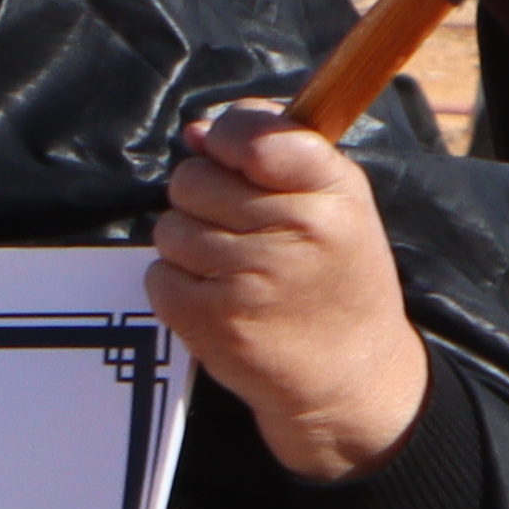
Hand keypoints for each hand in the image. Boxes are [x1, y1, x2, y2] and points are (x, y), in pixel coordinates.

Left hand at [156, 106, 430, 481]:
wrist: (350, 375)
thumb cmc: (335, 276)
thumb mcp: (336, 202)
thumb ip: (275, 150)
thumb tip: (197, 132)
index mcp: (333, 191)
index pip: (257, 136)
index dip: (229, 139)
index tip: (233, 157)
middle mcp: (296, 230)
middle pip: (192, 179)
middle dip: (203, 199)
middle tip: (239, 230)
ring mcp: (252, 278)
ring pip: (169, 229)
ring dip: (188, 245)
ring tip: (232, 268)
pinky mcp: (214, 321)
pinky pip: (158, 276)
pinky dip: (177, 286)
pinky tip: (217, 298)